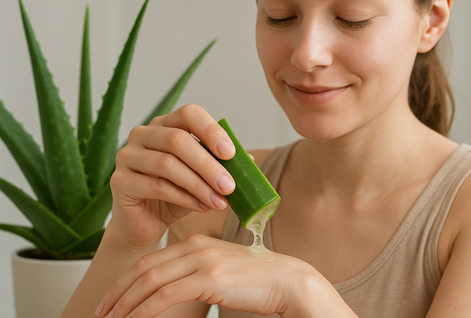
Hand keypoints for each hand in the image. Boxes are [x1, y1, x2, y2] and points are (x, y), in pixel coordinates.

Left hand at [95, 234, 317, 317]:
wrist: (285, 280)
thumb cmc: (255, 280)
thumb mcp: (220, 269)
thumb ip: (196, 272)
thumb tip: (172, 291)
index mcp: (195, 243)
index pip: (151, 260)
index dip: (126, 280)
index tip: (112, 298)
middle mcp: (195, 247)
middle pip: (145, 268)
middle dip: (118, 292)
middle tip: (102, 310)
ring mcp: (202, 260)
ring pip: (151, 281)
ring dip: (127, 303)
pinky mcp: (210, 277)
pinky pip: (166, 295)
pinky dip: (145, 309)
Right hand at [110, 104, 235, 250]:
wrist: (145, 223)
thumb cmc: (176, 195)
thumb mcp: (202, 178)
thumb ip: (221, 166)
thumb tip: (249, 161)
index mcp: (165, 124)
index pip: (189, 114)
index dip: (211, 130)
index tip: (231, 153)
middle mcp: (143, 134)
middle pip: (178, 140)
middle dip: (209, 165)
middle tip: (230, 186)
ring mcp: (127, 155)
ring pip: (167, 164)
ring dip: (199, 185)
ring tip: (220, 202)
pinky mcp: (119, 181)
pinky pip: (155, 186)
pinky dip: (184, 198)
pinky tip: (202, 207)